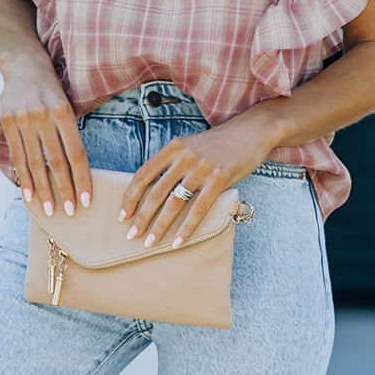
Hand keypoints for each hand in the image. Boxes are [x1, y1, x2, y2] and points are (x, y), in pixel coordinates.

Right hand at [0, 50, 91, 217]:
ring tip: (50, 209)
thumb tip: (78, 168)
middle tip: (69, 212)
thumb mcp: (67, 103)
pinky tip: (29, 195)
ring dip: (43, 190)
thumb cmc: (51, 89)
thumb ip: (69, 131)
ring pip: (35, 163)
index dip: (82, 178)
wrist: (23, 65)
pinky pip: (17, 156)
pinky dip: (24, 177)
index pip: (76, 153)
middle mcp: (44, 117)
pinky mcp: (8, 123)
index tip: (86, 200)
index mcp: (64, 112)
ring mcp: (24, 120)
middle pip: (56, 162)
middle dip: (64, 190)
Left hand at [118, 110, 274, 247]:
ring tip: (150, 243)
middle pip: (156, 192)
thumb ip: (173, 162)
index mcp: (173, 147)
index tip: (123, 214)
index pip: (144, 174)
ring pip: (174, 203)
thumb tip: (153, 189)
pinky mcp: (219, 179)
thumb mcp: (191, 145)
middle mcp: (184, 156)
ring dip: (160, 226)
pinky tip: (178, 241)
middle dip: (141, 217)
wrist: (251, 131)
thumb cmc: (219, 143)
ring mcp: (202, 168)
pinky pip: (198, 209)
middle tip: (131, 235)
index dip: (131, 196)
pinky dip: (186, 228)